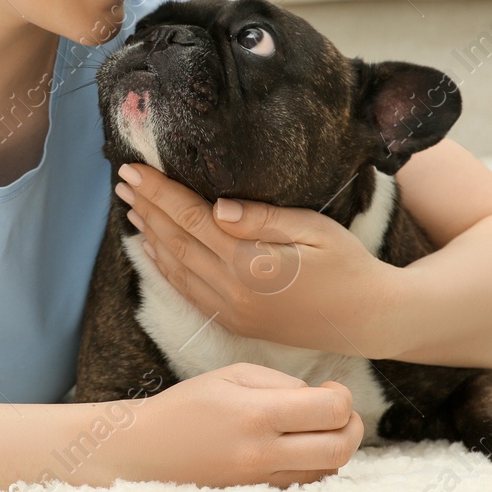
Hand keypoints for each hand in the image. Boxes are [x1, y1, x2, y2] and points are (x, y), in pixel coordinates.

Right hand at [92, 362, 363, 489]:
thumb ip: (280, 383)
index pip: (330, 412)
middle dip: (352, 425)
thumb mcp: (230, 376)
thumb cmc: (187, 405)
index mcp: (256, 414)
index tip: (330, 389)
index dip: (342, 397)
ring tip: (316, 425)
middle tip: (338, 410)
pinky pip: (305, 483)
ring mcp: (261, 480)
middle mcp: (263, 453)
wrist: (146, 451)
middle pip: (340, 449)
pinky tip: (300, 445)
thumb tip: (318, 398)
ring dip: (335, 445)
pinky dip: (316, 463)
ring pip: (328, 470)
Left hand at [115, 162, 400, 356]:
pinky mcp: (235, 324)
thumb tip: (217, 207)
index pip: (192, 218)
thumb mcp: (314, 230)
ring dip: (151, 236)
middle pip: (176, 241)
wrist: (369, 320)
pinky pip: (189, 292)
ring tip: (131, 208)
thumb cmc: (348, 265)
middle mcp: (233, 291)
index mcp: (251, 263)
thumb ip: (263, 219)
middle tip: (122, 180)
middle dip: (146, 208)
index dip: (159, 191)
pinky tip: (156, 248)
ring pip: (176, 268)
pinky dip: (166, 267)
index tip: (134, 168)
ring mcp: (231, 312)